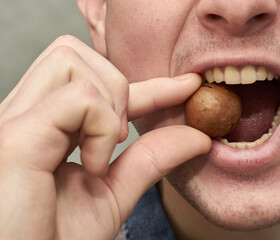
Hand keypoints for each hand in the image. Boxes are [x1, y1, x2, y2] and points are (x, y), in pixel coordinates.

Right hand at [0, 35, 210, 239]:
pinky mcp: (15, 135)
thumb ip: (150, 160)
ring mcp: (17, 121)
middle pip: (76, 55)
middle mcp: (25, 116)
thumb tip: (196, 136)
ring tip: (100, 154)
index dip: (150, 84)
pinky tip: (92, 166)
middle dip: (117, 89)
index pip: (100, 86)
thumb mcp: (112, 194)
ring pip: (72, 60)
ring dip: (108, 105)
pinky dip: (102, 128)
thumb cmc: (55, 238)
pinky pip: (80, 97)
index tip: (188, 84)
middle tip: (118, 140)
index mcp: (44, 128)